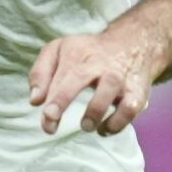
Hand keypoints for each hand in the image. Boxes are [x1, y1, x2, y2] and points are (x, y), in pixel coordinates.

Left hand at [28, 29, 160, 136]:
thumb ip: (40, 73)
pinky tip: (104, 128)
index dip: (51, 98)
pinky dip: (117, 124)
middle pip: (78, 78)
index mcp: (76, 53)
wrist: (132, 43)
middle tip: (50, 127)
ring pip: (107, 93)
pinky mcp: (136, 92)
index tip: (46, 116)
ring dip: (94, 115)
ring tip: (86, 125)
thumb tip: (35, 101)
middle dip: (61, 101)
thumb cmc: (87, 53)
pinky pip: (129, 110)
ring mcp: (118, 78)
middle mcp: (98, 63)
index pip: (59, 75)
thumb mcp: (59, 51)